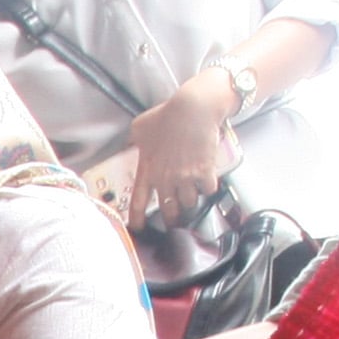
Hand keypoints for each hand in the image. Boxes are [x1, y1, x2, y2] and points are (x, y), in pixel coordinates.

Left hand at [127, 81, 234, 231]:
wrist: (194, 109)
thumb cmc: (166, 115)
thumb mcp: (140, 126)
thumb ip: (134, 138)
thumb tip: (130, 140)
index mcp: (148, 170)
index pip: (138, 203)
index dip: (137, 220)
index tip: (139, 229)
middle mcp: (166, 179)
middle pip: (168, 209)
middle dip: (171, 218)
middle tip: (174, 220)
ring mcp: (186, 177)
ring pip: (189, 202)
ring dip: (190, 200)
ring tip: (191, 195)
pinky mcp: (205, 172)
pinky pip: (208, 190)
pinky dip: (208, 188)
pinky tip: (207, 182)